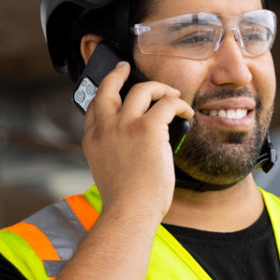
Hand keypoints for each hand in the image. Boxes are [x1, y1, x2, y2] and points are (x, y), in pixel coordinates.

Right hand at [82, 60, 194, 222]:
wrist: (130, 211)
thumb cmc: (125, 202)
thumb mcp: (107, 172)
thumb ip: (114, 153)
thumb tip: (135, 144)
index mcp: (92, 141)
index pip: (94, 107)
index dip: (104, 94)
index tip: (112, 90)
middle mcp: (105, 128)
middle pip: (108, 87)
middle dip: (117, 73)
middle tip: (126, 68)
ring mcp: (124, 125)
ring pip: (142, 89)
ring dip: (159, 88)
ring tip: (171, 93)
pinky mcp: (147, 128)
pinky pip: (167, 103)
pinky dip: (179, 104)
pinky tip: (186, 111)